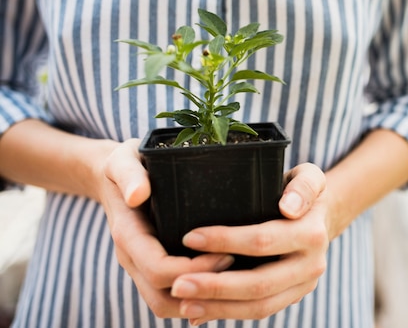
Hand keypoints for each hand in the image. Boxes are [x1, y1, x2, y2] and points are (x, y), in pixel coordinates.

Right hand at [100, 139, 231, 318]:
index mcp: (127, 234)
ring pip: (165, 304)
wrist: (115, 175)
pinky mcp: (152, 267)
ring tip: (232, 279)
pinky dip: (194, 298)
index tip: (227, 253)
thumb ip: (129, 174)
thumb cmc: (126, 163)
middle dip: (201, 289)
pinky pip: (171, 295)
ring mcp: (141, 266)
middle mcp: (132, 257)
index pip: (158, 269)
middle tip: (237, 268)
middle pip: (162, 298)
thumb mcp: (123, 159)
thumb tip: (137, 194)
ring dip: (199, 300)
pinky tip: (222, 282)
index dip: (194, 269)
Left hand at [169, 162, 328, 323]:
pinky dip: (228, 312)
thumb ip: (302, 186)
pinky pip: (260, 311)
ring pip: (259, 306)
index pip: (263, 240)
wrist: (323, 217)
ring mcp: (303, 286)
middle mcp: (311, 265)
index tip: (190, 238)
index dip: (226, 241)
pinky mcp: (292, 297)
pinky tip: (199, 310)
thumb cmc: (302, 191)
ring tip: (183, 303)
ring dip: (218, 307)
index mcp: (312, 233)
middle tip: (178, 284)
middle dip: (216, 286)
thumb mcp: (309, 176)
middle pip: (260, 283)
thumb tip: (288, 207)